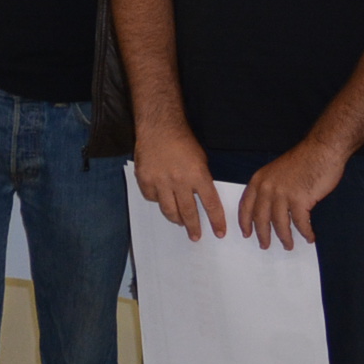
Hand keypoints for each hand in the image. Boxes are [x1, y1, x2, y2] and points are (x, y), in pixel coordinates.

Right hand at [132, 122, 227, 239]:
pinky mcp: (144, 179)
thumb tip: (200, 199)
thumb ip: (201, 180)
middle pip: (188, 212)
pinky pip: (152, 198)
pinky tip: (162, 200)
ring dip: (176, 219)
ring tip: (179, 222)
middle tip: (196, 236)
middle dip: (194, 227)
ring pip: (169, 209)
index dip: (216, 221)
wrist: (159, 127)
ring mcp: (160, 181)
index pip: (210, 204)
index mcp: (198, 175)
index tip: (219, 232)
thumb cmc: (183, 141)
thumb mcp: (201, 160)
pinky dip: (158, 201)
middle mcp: (179, 181)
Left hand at [237, 139, 340, 250]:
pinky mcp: (300, 200)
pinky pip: (301, 223)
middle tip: (264, 246)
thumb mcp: (276, 171)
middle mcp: (266, 188)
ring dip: (284, 238)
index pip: (245, 205)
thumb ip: (269, 187)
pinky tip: (309, 237)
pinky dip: (305, 233)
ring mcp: (282, 194)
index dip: (245, 222)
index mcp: (258, 180)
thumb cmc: (302, 160)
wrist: (321, 150)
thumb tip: (268, 208)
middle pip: (260, 218)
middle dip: (262, 235)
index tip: (246, 233)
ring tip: (288, 246)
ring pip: (280, 224)